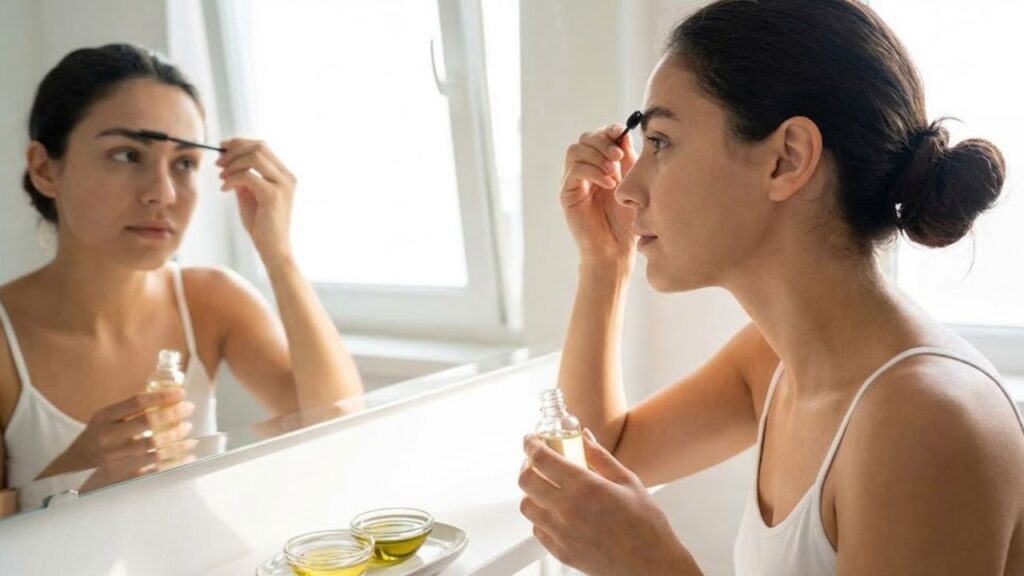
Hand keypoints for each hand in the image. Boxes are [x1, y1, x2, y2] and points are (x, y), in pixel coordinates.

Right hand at [40, 388, 195, 489]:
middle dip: (173, 415)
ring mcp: (115, 460)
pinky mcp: (123, 478)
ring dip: (178, 440)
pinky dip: (176, 462)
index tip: (181, 393)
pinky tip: (188, 457)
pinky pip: (156, 469)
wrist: (68, 474)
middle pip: (148, 423)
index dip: (162, 396)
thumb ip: (128, 412)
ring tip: (189, 433)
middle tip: (188, 409)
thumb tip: (164, 398)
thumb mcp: (102, 421)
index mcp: (103, 418)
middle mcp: (108, 438)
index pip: (136, 402)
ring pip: (155, 448)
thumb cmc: (92, 443)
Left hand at [217, 139, 296, 260]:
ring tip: (221, 177)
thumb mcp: (250, 196)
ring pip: (254, 157)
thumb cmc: (262, 226)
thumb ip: (244, 179)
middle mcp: (287, 177)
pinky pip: (248, 176)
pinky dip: (232, 179)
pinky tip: (224, 189)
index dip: (240, 142)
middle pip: (259, 147)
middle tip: (218, 163)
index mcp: (284, 175)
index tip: (222, 147)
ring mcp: (283, 185)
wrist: (273, 250)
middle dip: (234, 151)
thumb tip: (228, 163)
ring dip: (232, 164)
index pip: (262, 146)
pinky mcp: (273, 195)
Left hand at [519, 430, 699, 575]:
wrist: (651, 566)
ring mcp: (562, 533)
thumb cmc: (645, 525)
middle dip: (526, 465)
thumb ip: (600, 456)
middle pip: (525, 481)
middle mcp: (568, 510)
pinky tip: (555, 510)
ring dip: (531, 492)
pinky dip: (540, 516)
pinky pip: (537, 529)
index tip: (530, 439)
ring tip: (546, 486)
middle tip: (536, 461)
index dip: (530, 444)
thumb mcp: (627, 481)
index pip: (542, 459)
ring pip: (527, 506)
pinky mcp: (561, 552)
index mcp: (585, 487)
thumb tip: (583, 436)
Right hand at [560, 126, 638, 267]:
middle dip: (603, 142)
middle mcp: (585, 170)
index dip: (609, 131)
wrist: (616, 249)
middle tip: (619, 157)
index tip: (623, 134)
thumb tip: (624, 133)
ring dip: (596, 156)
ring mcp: (574, 181)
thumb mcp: (632, 183)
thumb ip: (628, 158)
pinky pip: (574, 171)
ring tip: (614, 172)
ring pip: (576, 150)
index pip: (599, 136)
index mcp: (601, 164)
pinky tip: (609, 184)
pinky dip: (593, 172)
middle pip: (585, 138)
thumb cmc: (626, 219)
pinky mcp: (567, 194)